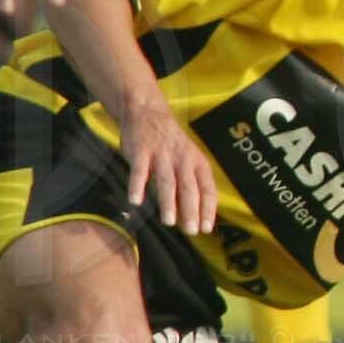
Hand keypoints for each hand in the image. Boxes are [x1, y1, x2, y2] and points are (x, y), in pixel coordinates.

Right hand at [114, 92, 215, 234]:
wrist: (147, 112)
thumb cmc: (169, 142)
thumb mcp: (187, 158)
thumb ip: (191, 182)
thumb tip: (195, 213)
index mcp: (197, 162)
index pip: (207, 188)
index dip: (208, 209)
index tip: (206, 228)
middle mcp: (182, 159)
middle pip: (189, 188)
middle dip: (191, 210)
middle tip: (190, 230)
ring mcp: (162, 155)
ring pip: (167, 181)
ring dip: (168, 202)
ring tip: (168, 221)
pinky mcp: (141, 151)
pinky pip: (139, 171)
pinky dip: (137, 186)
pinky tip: (136, 201)